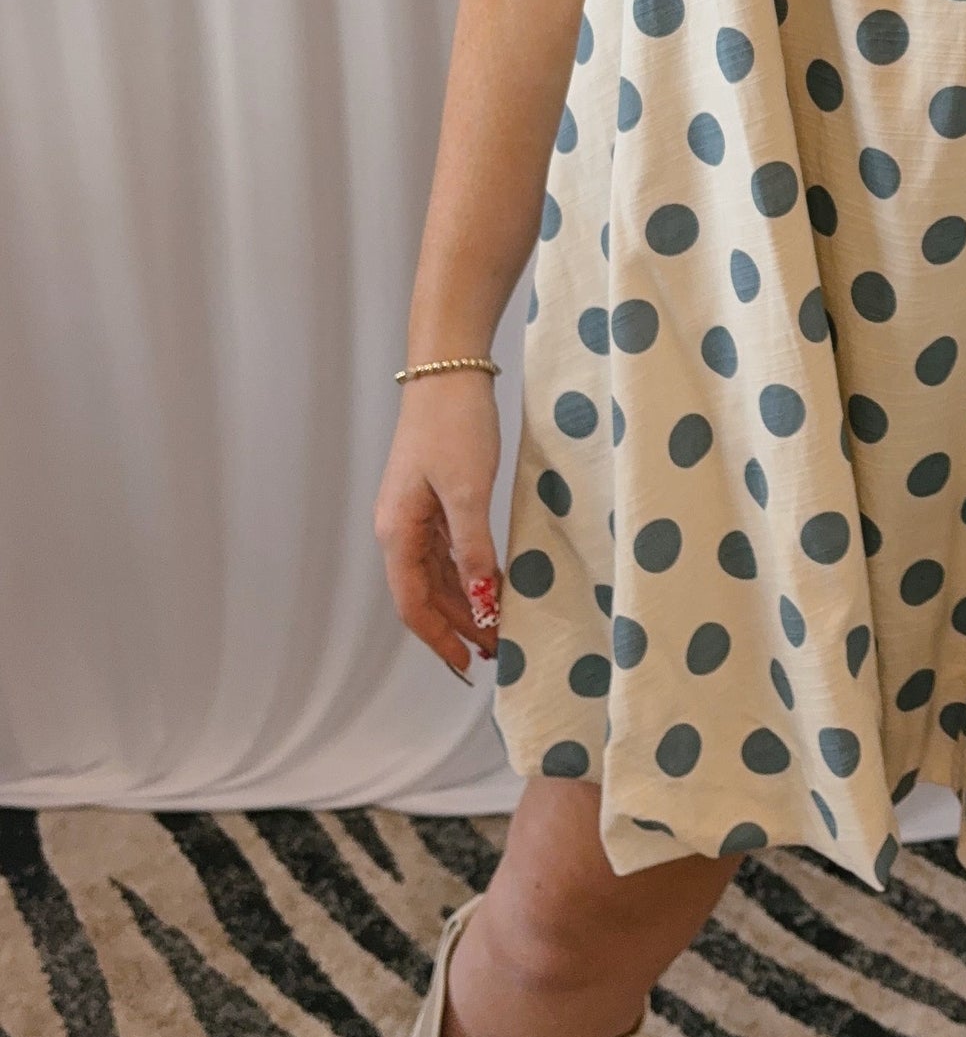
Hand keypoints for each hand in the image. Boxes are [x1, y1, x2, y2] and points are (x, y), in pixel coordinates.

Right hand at [373, 375, 502, 678]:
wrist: (448, 372)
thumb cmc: (453, 426)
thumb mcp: (467, 491)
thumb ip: (473, 550)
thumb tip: (481, 601)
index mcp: (397, 531)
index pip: (412, 603)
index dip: (438, 638)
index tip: (467, 663)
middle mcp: (398, 529)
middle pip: (424, 594)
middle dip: (457, 626)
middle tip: (496, 651)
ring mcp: (414, 515)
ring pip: (436, 576)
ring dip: (463, 604)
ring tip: (497, 627)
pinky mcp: (432, 500)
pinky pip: (446, 552)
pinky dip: (467, 575)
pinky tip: (490, 585)